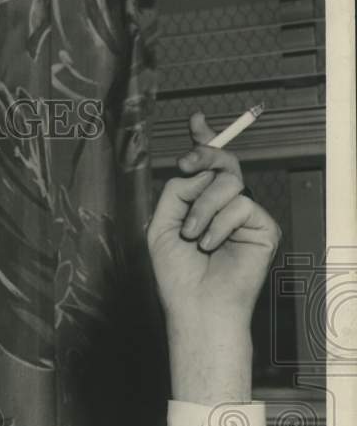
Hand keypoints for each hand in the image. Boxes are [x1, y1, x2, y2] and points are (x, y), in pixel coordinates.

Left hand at [148, 112, 280, 327]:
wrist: (197, 305)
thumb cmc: (177, 274)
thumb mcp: (161, 226)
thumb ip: (175, 193)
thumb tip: (196, 170)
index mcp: (200, 205)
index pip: (206, 168)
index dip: (204, 142)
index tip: (196, 121)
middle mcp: (224, 207)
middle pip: (223, 163)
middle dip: (204, 154)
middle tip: (187, 164)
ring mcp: (246, 216)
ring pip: (228, 182)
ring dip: (202, 208)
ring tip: (193, 236)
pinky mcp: (264, 227)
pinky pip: (241, 205)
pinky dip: (219, 225)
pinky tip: (210, 246)